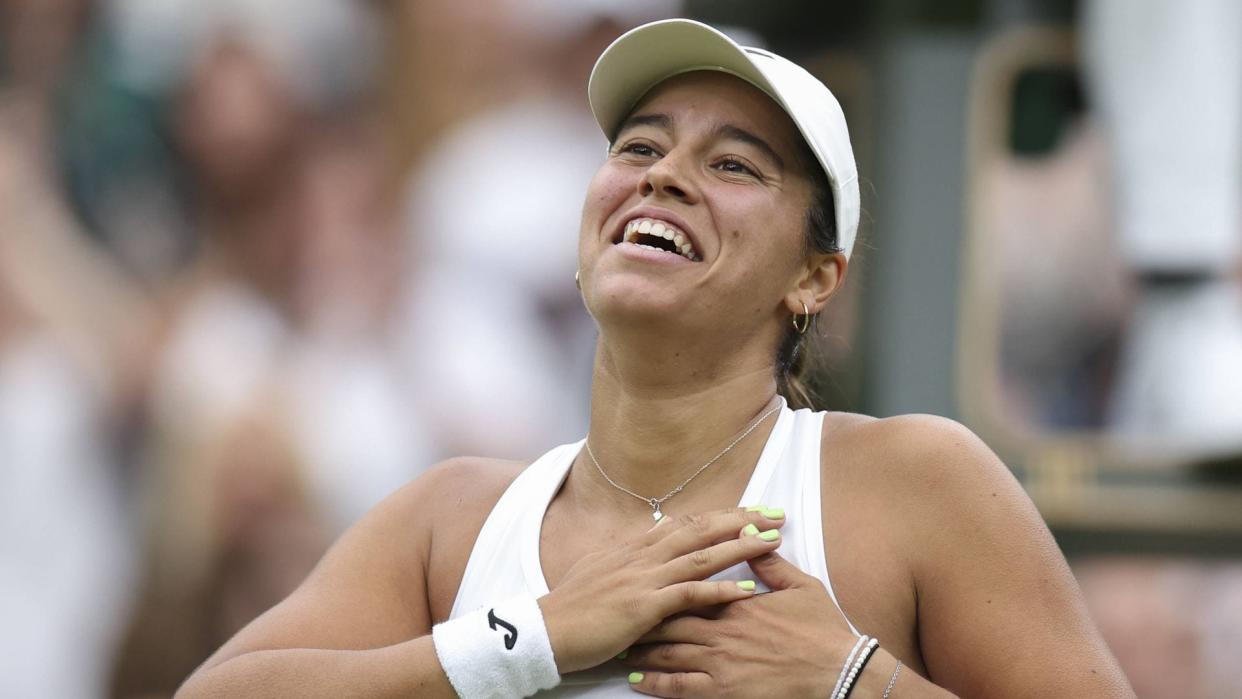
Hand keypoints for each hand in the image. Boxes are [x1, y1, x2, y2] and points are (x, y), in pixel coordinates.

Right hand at [538, 508, 786, 673]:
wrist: (545, 630)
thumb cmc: (572, 606)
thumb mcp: (601, 568)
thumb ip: (632, 552)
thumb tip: (656, 528)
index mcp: (634, 547)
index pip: (686, 522)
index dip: (721, 515)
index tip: (750, 511)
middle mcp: (642, 555)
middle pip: (700, 529)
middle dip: (740, 520)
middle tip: (774, 514)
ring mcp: (644, 579)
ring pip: (700, 556)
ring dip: (739, 547)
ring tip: (772, 542)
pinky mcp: (644, 606)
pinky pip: (689, 594)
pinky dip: (719, 590)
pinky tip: (745, 590)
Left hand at [622, 548, 856, 698]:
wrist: (838, 671)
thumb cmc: (822, 630)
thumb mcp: (800, 587)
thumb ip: (770, 564)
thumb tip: (752, 535)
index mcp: (736, 603)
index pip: (689, 589)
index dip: (662, 587)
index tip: (642, 584)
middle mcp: (721, 630)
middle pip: (669, 621)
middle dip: (642, 620)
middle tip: (619, 616)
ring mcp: (719, 662)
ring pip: (667, 653)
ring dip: (641, 651)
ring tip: (620, 648)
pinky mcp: (723, 691)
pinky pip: (680, 688)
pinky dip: (655, 684)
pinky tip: (637, 683)